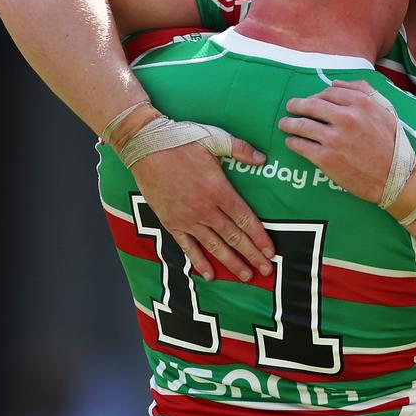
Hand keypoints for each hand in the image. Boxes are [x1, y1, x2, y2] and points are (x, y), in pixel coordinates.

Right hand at [130, 137, 274, 281]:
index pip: (245, 219)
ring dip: (231, 263)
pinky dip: (199, 262)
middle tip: (266, 271)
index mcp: (219, 189)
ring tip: (246, 276)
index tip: (271, 252)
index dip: (259, 237)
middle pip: (234, 237)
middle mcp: (205, 209)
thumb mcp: (215, 138)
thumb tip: (262, 159)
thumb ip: (240, 149)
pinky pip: (187, 247)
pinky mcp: (170, 222)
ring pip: (214, 246)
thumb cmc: (181, 140)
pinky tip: (209, 275)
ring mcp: (187, 218)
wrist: (145, 147)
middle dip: (252, 255)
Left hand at [279, 80, 395, 203]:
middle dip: (297, 105)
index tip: (311, 100)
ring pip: (302, 125)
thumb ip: (362, 90)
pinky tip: (291, 141)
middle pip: (311, 105)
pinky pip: (301, 146)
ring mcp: (334, 139)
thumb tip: (334, 83)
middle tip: (290, 107)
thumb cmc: (391, 142)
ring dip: (289, 123)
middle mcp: (346, 118)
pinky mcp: (326, 158)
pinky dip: (292, 142)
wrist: (395, 177)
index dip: (316, 95)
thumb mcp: (384, 110)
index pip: (328, 92)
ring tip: (284, 124)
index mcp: (361, 103)